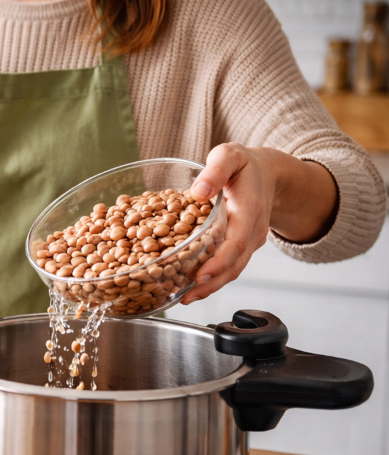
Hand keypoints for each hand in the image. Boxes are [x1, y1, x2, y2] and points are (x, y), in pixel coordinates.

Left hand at [181, 144, 336, 303]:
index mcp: (249, 209)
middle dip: (211, 284)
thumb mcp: (230, 155)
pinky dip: (212, 279)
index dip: (219, 262)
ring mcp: (249, 241)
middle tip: (186, 297)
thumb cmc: (244, 164)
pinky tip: (191, 287)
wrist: (268, 173)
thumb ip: (216, 169)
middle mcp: (252, 230)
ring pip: (233, 270)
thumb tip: (200, 190)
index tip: (199, 276)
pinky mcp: (241, 246)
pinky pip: (229, 266)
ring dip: (210, 287)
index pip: (236, 243)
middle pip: (235, 265)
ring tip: (185, 298)